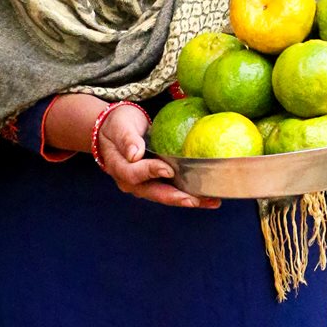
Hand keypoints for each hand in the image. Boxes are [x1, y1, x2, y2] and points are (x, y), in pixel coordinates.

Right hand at [97, 105, 220, 209]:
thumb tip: (134, 154)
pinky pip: (173, 190)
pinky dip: (190, 194)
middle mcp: (132, 182)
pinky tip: (209, 196)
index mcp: (119, 168)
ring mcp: (145, 184)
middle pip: (154, 193)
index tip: (168, 170)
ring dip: (188, 200)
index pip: (134, 174)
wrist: (116, 129)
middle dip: (175, 197)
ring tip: (211, 201)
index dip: (151, 172)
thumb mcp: (120, 126)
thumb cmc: (118, 125)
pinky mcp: (157, 182)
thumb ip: (127, 139)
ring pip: (166, 196)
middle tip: (195, 200)